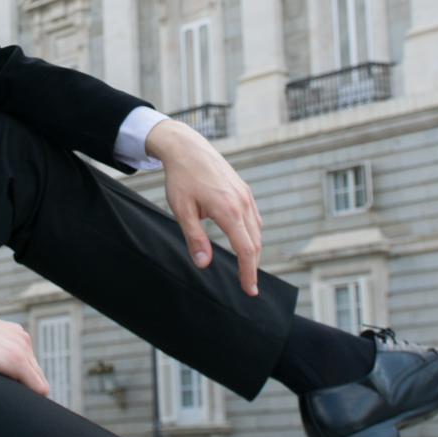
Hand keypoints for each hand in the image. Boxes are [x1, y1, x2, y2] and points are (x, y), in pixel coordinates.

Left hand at [145, 119, 262, 295]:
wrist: (186, 147)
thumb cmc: (181, 178)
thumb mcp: (182, 210)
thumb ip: (195, 237)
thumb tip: (204, 264)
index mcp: (228, 210)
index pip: (245, 250)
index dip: (248, 272)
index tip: (249, 290)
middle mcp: (242, 203)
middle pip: (255, 243)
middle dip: (252, 266)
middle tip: (248, 286)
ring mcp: (245, 195)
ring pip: (256, 230)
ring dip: (253, 251)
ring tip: (247, 267)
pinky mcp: (243, 189)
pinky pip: (254, 217)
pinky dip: (252, 234)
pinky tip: (245, 240)